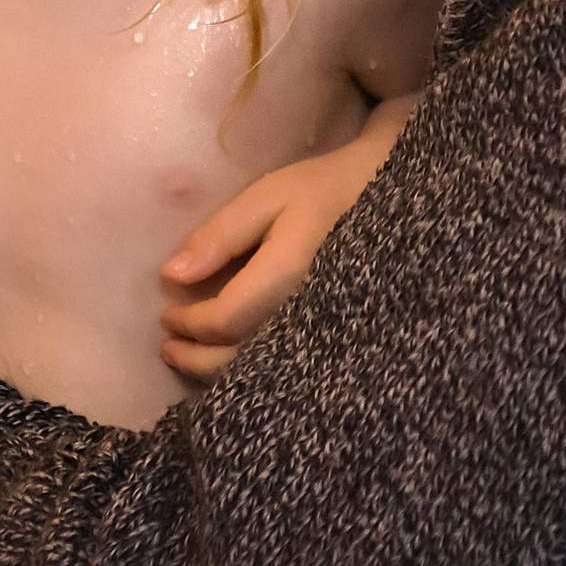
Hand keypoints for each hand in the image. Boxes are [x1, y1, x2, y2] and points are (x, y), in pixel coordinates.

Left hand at [158, 97, 417, 381]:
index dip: (189, 323)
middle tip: (169, 345)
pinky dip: (253, 373)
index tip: (167, 314)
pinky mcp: (340, 346)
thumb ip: (221, 233)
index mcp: (291, 276)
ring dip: (220, 373)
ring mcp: (329, 339)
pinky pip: (288, 374)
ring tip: (193, 356)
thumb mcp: (270, 195)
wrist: (399, 201)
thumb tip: (171, 274)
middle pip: (240, 361)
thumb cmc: (328, 190)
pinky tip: (237, 362)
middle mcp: (310, 318)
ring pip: (263, 376)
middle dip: (196, 358)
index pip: (225, 319)